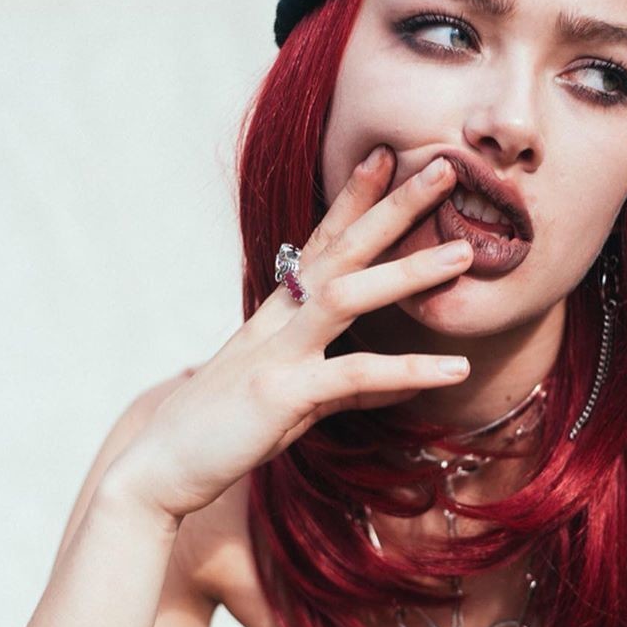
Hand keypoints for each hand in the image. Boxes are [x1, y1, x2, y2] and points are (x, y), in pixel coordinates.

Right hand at [109, 145, 471, 520]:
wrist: (159, 470)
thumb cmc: (224, 433)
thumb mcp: (295, 402)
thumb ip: (347, 386)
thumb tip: (401, 386)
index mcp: (278, 315)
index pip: (322, 243)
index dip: (355, 199)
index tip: (387, 156)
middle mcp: (277, 322)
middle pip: (342, 250)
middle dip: (393, 207)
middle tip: (446, 167)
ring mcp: (278, 353)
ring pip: (347, 296)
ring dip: (408, 271)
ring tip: (466, 255)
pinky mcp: (282, 394)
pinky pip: (354, 376)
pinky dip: (408, 370)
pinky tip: (456, 369)